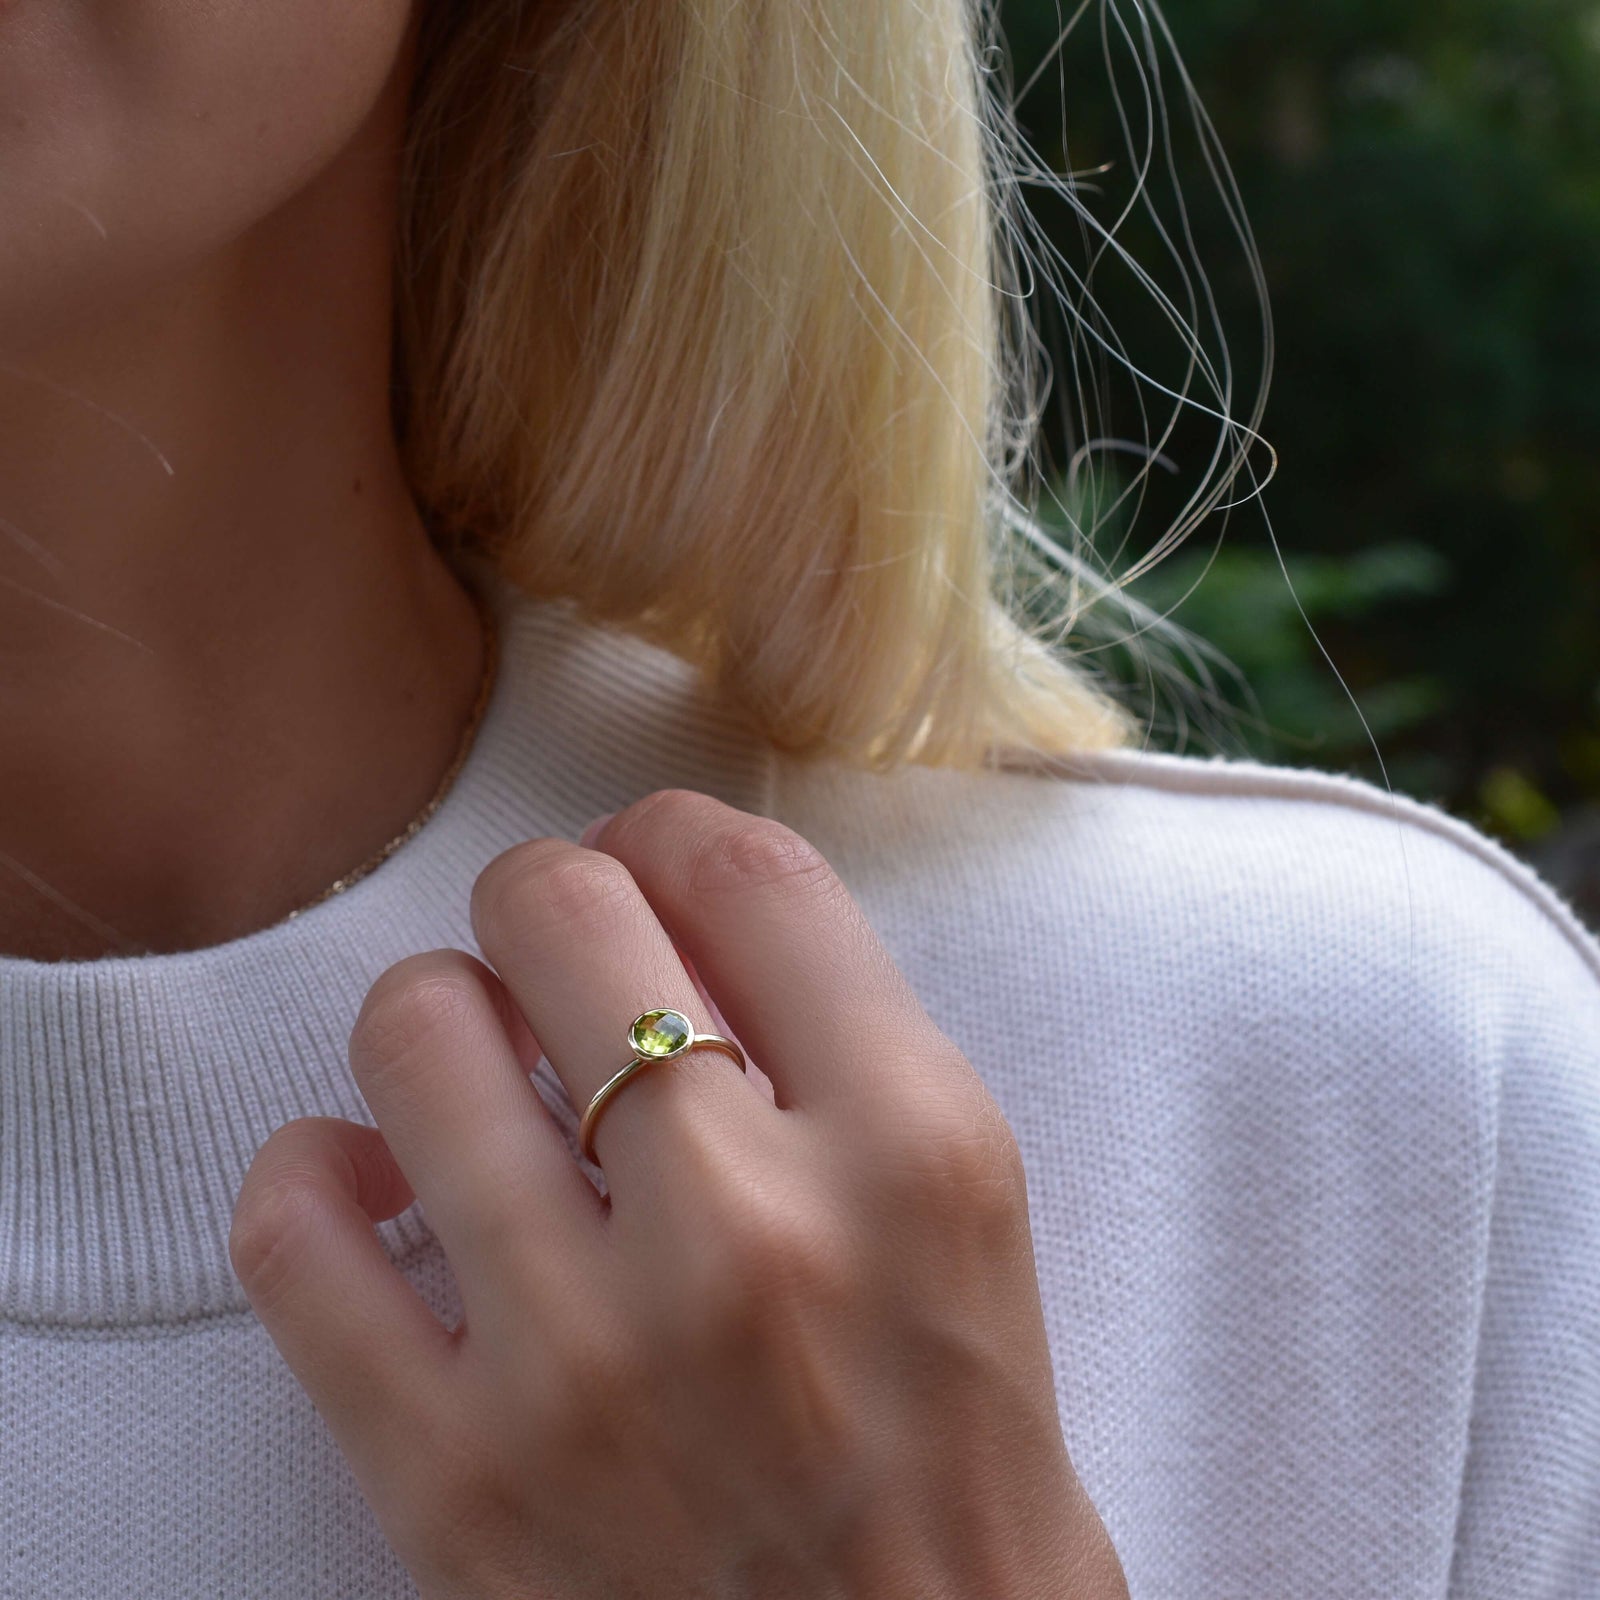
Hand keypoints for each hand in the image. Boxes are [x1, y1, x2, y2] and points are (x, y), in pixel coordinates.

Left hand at [230, 790, 1128, 1598]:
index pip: (745, 871)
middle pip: (564, 910)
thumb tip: (672, 892)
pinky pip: (295, 1231)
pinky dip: (314, 1173)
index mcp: (913, 1154)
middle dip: (546, 898)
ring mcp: (586, 1362)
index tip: (647, 864)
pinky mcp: (454, 1481)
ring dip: (436, 1015)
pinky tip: (377, 1189)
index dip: (672, 833)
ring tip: (476, 1068)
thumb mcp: (967, 1206)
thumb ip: (841, 1033)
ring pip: (415, 1030)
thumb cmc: (956, 1450)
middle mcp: (752, 1238)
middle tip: (556, 954)